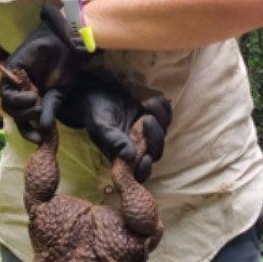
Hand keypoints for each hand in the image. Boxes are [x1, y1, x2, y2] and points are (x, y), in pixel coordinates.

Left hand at [0, 3, 88, 142]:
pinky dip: (17, 100)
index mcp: (34, 97)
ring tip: (37, 103)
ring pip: (8, 106)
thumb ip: (50, 109)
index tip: (38, 140)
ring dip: (22, 110)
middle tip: (40, 112)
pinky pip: (6, 93)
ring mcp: (15, 82)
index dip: (28, 131)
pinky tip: (31, 97)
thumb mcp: (60, 93)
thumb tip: (44, 128)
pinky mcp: (10, 72)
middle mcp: (23, 91)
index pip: (25, 119)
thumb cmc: (66, 66)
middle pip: (14, 114)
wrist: (65, 44)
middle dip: (26, 119)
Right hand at [55, 71, 171, 181]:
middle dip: (155, 137)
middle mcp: (138, 146)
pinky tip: (154, 100)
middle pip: (156, 151)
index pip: (138, 171)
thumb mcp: (101, 126)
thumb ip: (114, 141)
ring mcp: (147, 133)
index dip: (145, 169)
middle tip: (147, 119)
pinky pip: (166, 117)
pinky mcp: (154, 117)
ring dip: (161, 119)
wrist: (97, 90)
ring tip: (149, 104)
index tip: (146, 158)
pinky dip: (164, 109)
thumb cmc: (96, 111)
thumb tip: (129, 157)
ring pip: (163, 133)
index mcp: (123, 155)